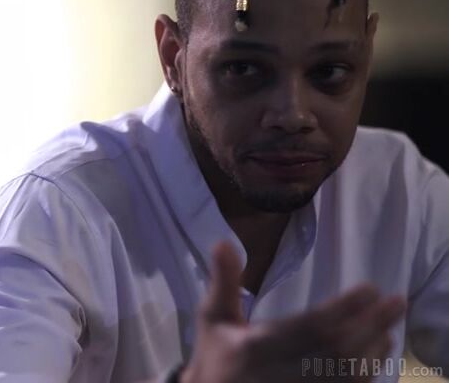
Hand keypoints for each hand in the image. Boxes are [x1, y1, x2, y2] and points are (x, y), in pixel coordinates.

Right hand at [180, 243, 406, 382]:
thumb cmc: (216, 355)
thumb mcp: (213, 317)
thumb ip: (223, 282)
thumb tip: (223, 241)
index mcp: (256, 347)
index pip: (308, 327)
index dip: (343, 309)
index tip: (370, 288)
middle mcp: (279, 373)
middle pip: (335, 351)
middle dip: (370, 325)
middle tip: (397, 301)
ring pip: (343, 376)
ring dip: (371, 350)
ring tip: (389, 326)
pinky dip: (363, 375)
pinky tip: (376, 354)